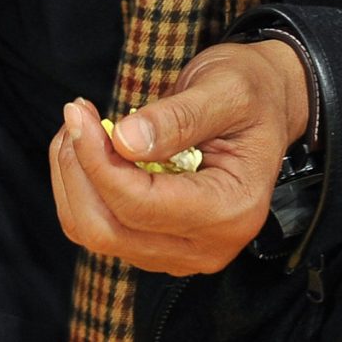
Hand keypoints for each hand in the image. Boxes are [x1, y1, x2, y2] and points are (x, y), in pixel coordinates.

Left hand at [48, 40, 311, 276]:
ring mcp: (181, 252)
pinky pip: (101, 229)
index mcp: (232, 210)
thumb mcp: (225, 89)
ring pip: (97, 233)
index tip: (78, 113)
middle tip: (76, 115)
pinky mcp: (159, 246)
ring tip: (81, 126)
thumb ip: (177, 118)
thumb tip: (124, 141)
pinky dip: (82, 189)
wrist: (267, 108)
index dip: (98, 161)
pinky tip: (89, 148)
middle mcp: (208, 246)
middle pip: (110, 230)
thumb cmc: (251, 94)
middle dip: (79, 172)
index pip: (141, 205)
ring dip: (75, 179)